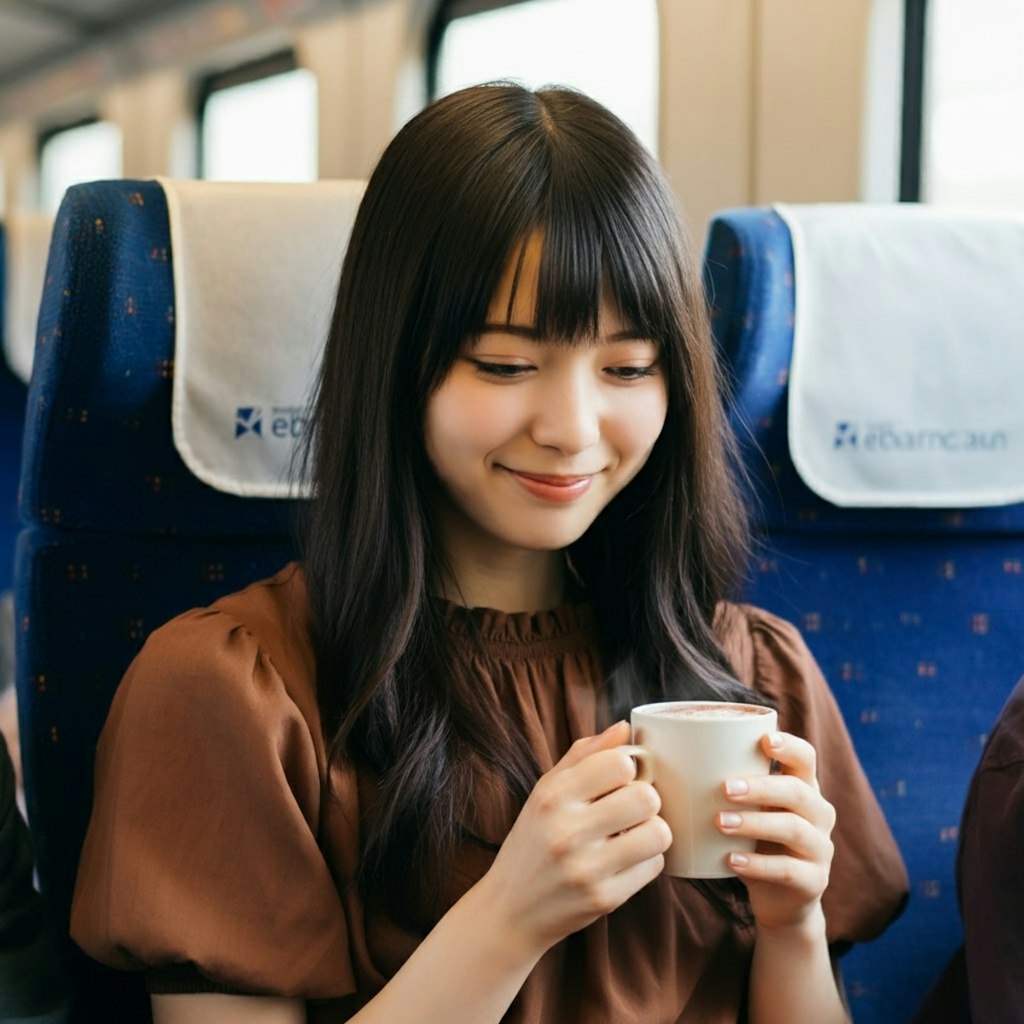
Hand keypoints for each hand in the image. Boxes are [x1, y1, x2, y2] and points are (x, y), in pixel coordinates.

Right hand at [478, 721, 671, 958]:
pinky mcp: (604, 900)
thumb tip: (625, 727)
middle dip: (646, 799)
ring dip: (652, 831)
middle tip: (631, 809)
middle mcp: (567, 831)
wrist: (510, 910)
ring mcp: (586, 868)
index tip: (620, 779)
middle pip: (645, 797)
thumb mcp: (546, 791)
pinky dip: (647, 860)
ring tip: (632, 834)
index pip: (619, 763)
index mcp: (552, 796)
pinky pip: (654, 867)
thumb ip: (584, 754)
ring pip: (658, 833)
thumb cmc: (533, 841)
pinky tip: (625, 860)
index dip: (628, 768)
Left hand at [716, 731, 835, 933]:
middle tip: (724, 788)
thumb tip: (665, 756)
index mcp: (803, 788)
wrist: (779, 900)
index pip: (805, 758)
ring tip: (719, 823)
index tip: (764, 740)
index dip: (789, 746)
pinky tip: (731, 860)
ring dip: (754, 823)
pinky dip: (757, 865)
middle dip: (760, 787)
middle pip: (797, 791)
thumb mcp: (748, 810)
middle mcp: (818, 814)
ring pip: (793, 828)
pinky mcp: (813, 881)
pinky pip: (787, 870)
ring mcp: (820, 848)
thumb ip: (727, 785)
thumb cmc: (754, 841)